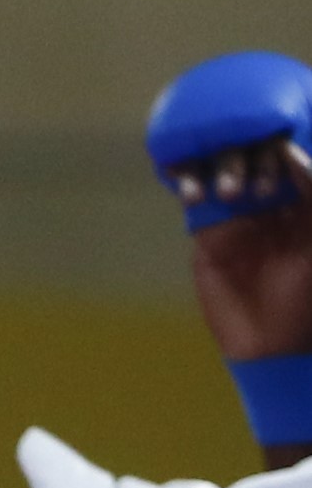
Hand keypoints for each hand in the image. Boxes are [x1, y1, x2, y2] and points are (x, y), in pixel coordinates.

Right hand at [175, 137, 311, 364]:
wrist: (270, 340)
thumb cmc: (305, 294)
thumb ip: (311, 195)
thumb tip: (291, 153)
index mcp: (302, 205)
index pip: (289, 162)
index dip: (280, 150)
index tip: (275, 147)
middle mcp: (270, 204)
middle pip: (255, 162)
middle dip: (250, 164)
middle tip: (253, 190)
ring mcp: (237, 217)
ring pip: (223, 174)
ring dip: (221, 173)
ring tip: (227, 194)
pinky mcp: (207, 232)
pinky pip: (196, 199)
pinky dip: (189, 185)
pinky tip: (190, 190)